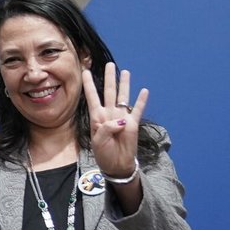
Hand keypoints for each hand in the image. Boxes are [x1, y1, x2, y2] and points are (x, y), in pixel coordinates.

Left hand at [82, 63, 147, 178]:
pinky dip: (141, 101)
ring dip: (124, 84)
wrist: (116, 164)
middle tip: (109, 65)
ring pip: (123, 96)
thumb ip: (106, 129)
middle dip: (109, 78)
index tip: (85, 71)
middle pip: (109, 92)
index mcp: (97, 117)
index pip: (92, 96)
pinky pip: (137, 110)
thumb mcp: (98, 141)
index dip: (89, 84)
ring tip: (125, 72)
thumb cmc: (103, 153)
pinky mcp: (133, 123)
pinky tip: (144, 91)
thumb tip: (121, 121)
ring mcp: (122, 117)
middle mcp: (109, 113)